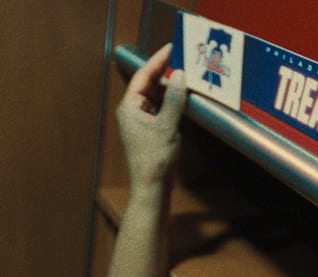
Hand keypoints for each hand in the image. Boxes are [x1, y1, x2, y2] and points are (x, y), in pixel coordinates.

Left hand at [117, 44, 186, 189]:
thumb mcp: (167, 126)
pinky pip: (161, 108)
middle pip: (149, 84)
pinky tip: (184, 96)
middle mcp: (132, 111)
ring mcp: (140, 121)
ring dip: (171, 87)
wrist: (151, 187)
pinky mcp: (150, 131)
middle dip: (166, 72)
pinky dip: (172, 101)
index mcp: (129, 107)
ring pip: (156, 96)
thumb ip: (175, 99)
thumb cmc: (154, 158)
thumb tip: (181, 75)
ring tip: (188, 74)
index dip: (158, 60)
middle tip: (184, 58)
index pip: (143, 75)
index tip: (172, 47)